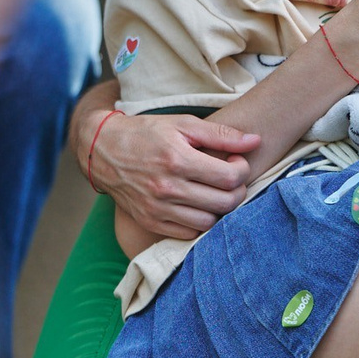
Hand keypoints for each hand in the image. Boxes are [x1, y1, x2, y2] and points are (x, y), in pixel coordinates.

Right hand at [94, 111, 266, 243]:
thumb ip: (222, 134)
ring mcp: (157, 209)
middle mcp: (167, 188)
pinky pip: (188, 233)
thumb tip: (256, 140)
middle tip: (231, 178)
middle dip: (237, 190)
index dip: (242, 169)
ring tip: (214, 191)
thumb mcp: (183, 124)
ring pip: (209, 222)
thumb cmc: (147, 133)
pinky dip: (200, 221)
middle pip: (225, 202)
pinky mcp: (150, 222)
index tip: (236, 162)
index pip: (230, 177)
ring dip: (220, 208)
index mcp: (177, 160)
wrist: (102, 150)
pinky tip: (198, 204)